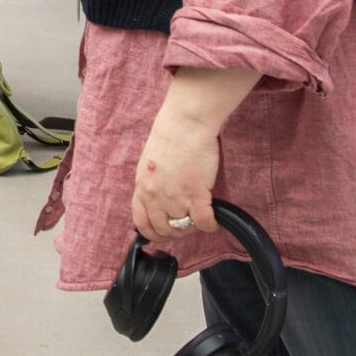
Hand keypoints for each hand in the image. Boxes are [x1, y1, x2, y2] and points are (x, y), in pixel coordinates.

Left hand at [131, 106, 220, 243]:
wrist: (185, 123)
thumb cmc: (170, 136)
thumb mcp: (150, 163)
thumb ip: (152, 184)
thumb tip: (159, 199)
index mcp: (141, 187)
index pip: (141, 222)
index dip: (152, 232)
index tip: (163, 233)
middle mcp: (155, 196)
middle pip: (163, 229)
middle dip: (176, 231)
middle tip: (187, 222)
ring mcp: (174, 197)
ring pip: (184, 227)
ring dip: (194, 226)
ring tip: (200, 215)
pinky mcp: (196, 195)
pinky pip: (203, 222)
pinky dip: (210, 225)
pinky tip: (213, 218)